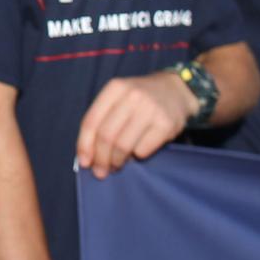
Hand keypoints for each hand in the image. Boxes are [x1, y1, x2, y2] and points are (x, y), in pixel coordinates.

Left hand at [75, 70, 194, 177]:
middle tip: (100, 172)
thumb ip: (102, 120)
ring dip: (116, 162)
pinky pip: (142, 150)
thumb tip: (87, 155)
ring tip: (116, 165)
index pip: (91, 121)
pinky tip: (136, 153)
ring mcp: (150, 109)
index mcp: (115, 88)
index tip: (84, 162)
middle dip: (100, 159)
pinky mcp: (165, 124)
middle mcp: (132, 96)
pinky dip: (136, 156)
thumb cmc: (139, 100)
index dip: (85, 145)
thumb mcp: (119, 98)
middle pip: (106, 136)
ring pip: (123, 146)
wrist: (176, 90)